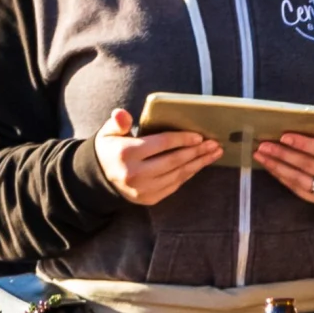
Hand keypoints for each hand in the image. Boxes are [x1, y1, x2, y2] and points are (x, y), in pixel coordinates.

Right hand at [96, 109, 221, 206]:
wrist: (100, 179)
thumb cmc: (110, 149)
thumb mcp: (109, 132)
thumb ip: (118, 122)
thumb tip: (122, 113)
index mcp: (127, 153)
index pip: (162, 144)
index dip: (182, 139)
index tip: (199, 136)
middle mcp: (135, 174)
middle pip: (174, 160)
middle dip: (196, 152)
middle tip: (214, 144)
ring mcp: (143, 189)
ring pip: (178, 175)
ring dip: (198, 164)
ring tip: (213, 154)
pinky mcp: (149, 199)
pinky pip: (175, 185)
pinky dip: (189, 174)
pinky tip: (199, 165)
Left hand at [253, 125, 313, 207]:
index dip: (305, 144)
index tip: (284, 136)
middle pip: (309, 165)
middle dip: (284, 154)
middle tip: (264, 145)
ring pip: (300, 179)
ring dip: (277, 167)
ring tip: (261, 155)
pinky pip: (298, 189)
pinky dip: (282, 177)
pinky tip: (270, 167)